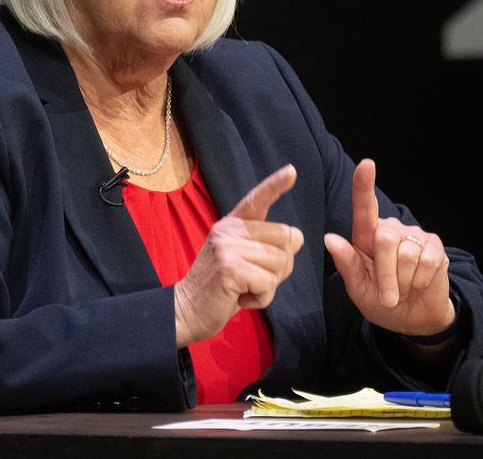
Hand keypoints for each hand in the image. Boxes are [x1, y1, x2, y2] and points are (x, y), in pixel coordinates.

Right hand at [173, 165, 304, 346]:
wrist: (186, 312)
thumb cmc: (221, 288)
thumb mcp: (241, 258)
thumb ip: (266, 246)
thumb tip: (296, 238)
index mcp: (232, 224)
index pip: (256, 199)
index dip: (275, 185)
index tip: (291, 171)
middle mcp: (229, 230)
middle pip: (287, 239)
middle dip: (280, 265)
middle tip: (253, 278)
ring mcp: (228, 247)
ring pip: (281, 263)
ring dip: (269, 285)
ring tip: (243, 288)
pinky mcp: (231, 268)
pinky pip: (269, 283)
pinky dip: (262, 298)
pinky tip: (240, 298)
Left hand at [324, 159, 454, 336]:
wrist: (413, 318)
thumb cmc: (380, 300)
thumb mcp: (358, 288)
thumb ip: (346, 264)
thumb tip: (330, 238)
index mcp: (367, 238)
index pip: (364, 208)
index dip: (364, 185)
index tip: (366, 164)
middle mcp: (391, 230)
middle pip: (385, 239)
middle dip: (385, 276)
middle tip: (388, 297)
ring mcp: (415, 236)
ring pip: (406, 255)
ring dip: (403, 282)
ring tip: (404, 289)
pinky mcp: (435, 247)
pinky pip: (426, 262)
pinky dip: (420, 281)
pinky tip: (419, 283)